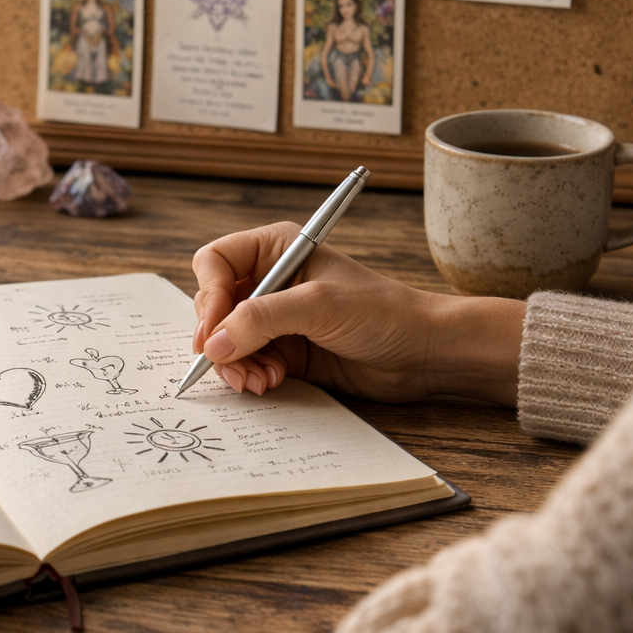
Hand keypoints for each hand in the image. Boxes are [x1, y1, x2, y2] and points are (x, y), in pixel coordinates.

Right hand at [191, 223, 525, 403]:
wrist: (423, 352)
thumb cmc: (383, 312)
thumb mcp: (318, 305)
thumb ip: (261, 320)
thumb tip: (213, 344)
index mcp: (277, 249)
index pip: (215, 263)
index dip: (209, 296)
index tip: (213, 331)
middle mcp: (271, 281)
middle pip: (214, 306)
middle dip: (219, 338)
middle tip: (230, 364)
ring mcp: (276, 318)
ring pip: (226, 340)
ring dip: (235, 363)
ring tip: (259, 380)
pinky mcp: (285, 351)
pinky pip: (247, 362)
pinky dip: (250, 375)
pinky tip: (271, 383)